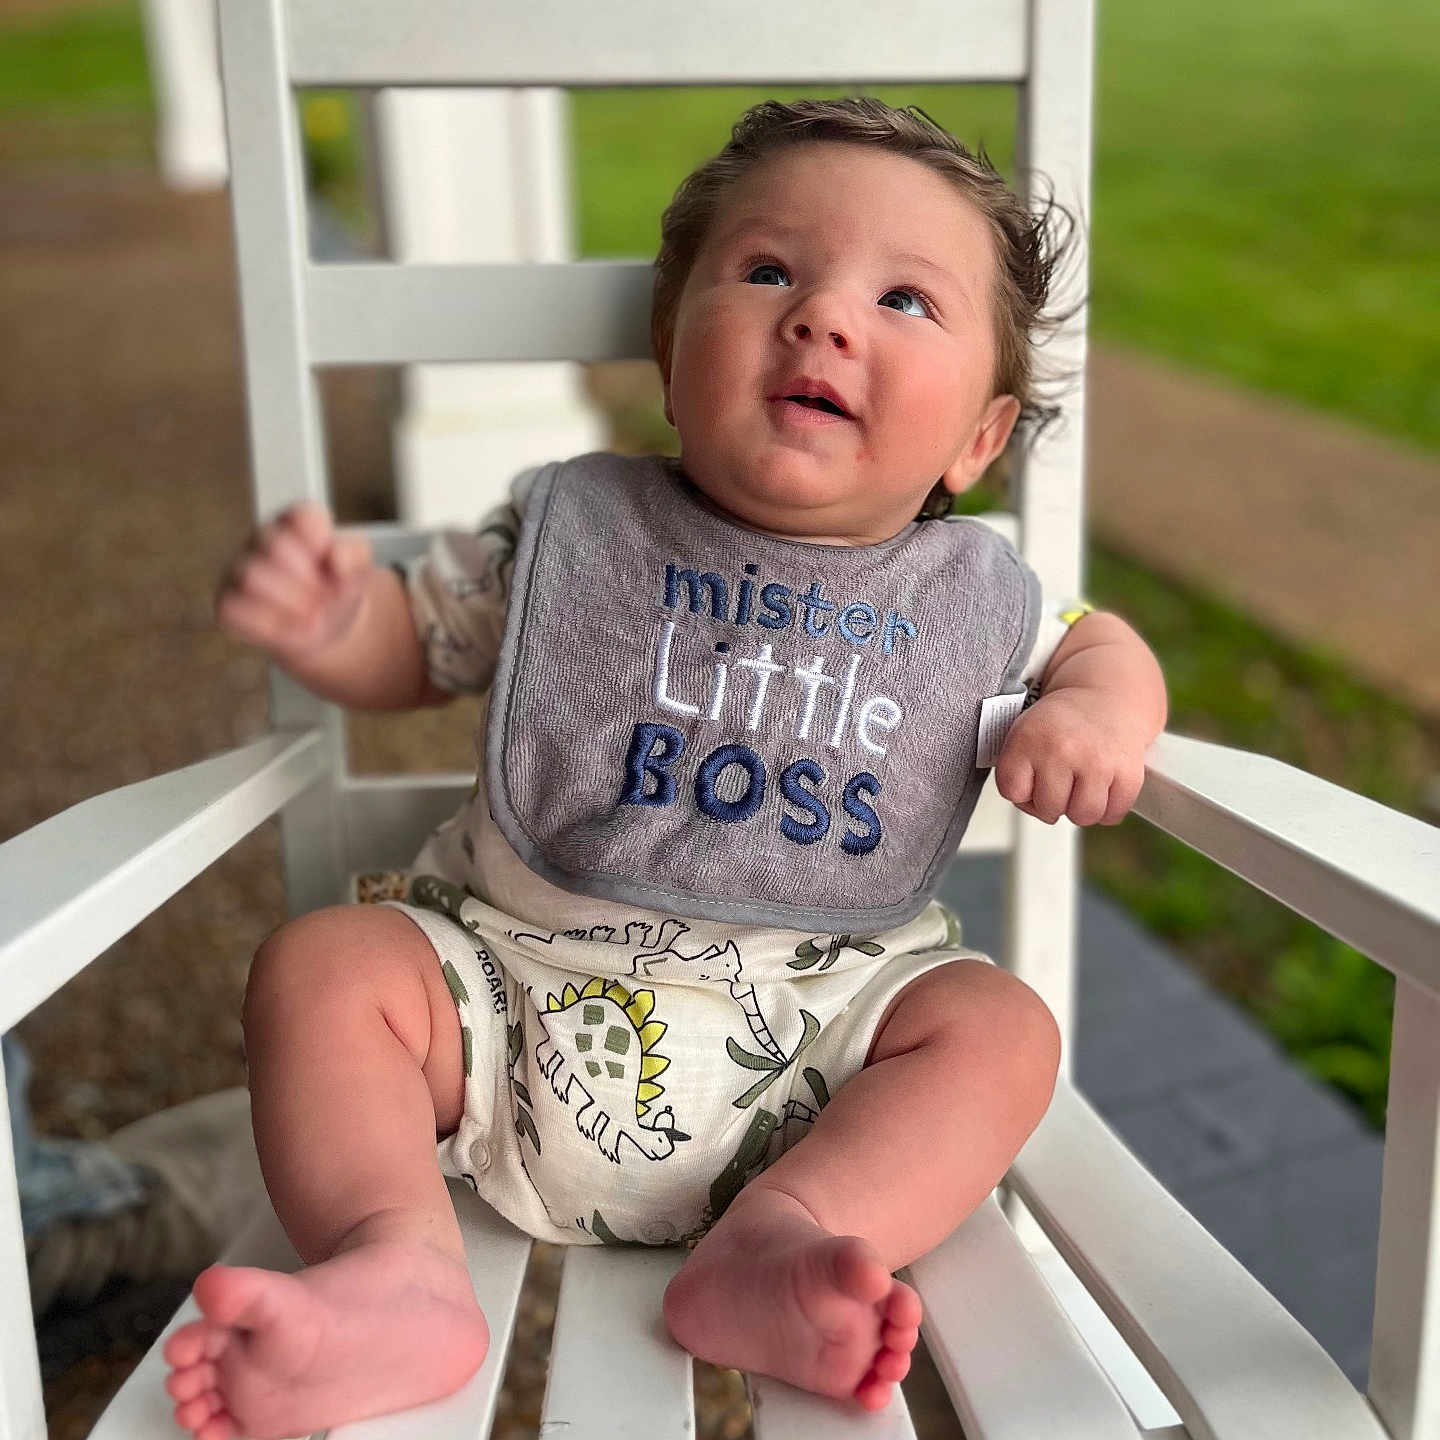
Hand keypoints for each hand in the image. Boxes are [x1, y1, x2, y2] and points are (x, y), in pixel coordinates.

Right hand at [216, 501, 373, 663]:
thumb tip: (334, 556)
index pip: (304, 517)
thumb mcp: (360, 569)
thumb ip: (354, 554)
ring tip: (312, 616)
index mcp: (297, 522)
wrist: (330, 628)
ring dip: (291, 604)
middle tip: (325, 597)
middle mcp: (264, 538)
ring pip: (251, 577)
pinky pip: (233, 609)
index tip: (333, 565)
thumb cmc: (339, 587)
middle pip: (275, 546)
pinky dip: (269, 625)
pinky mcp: (227, 601)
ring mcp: (240, 569)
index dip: (323, 544)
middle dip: (308, 581)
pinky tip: (291, 629)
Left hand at [993, 689, 1147, 825]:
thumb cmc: (1062, 724)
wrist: (1108, 696)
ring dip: (1080, 808)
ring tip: (1080, 786)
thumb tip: (1030, 807)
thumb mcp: (1024, 733)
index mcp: (1029, 738)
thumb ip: (1015, 770)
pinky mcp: (1128, 773)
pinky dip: (1108, 809)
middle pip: (1048, 808)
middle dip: (1052, 801)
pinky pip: (1113, 815)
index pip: (1012, 790)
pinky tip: (1101, 788)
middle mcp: (1062, 749)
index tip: (1030, 779)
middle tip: (1059, 781)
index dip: (1021, 791)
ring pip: (1082, 816)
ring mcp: (1097, 762)